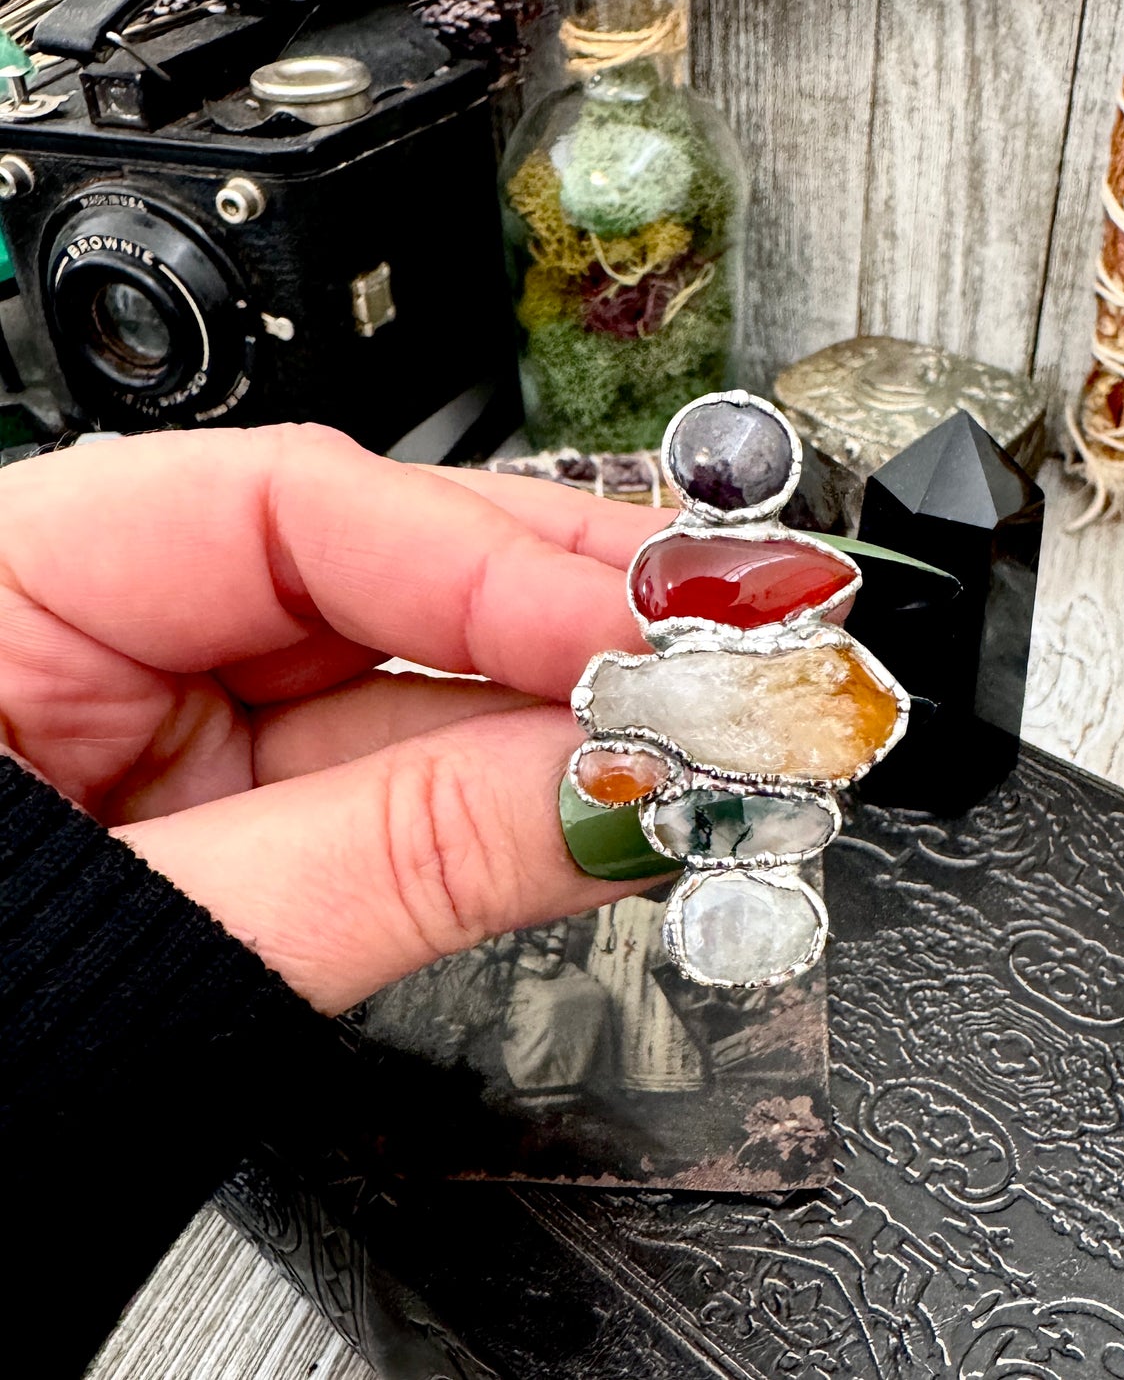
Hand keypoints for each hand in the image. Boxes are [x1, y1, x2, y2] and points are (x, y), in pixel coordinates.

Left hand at [0, 424, 672, 1011]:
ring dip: (574, 708)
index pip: (285, 506)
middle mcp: (100, 642)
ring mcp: (182, 734)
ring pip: (415, 680)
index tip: (635, 631)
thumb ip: (389, 860)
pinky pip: (410, 775)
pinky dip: (526, 785)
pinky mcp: (247, 817)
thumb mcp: (143, 942)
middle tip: (726, 636)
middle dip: (565, 611)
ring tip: (712, 713)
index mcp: (4, 591)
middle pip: (379, 570)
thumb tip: (613, 791)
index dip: (485, 559)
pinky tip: (626, 779)